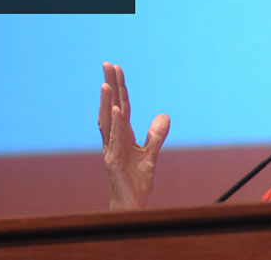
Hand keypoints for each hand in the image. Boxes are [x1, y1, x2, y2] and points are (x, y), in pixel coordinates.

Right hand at [98, 62, 169, 209]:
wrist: (131, 206)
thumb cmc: (136, 182)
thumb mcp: (151, 156)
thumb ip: (156, 136)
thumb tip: (164, 115)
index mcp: (123, 136)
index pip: (122, 107)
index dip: (120, 88)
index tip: (116, 68)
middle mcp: (114, 140)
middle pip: (112, 108)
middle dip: (110, 86)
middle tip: (107, 64)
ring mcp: (111, 150)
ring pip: (108, 122)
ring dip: (107, 102)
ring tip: (106, 83)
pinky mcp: (113, 161)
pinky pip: (115, 140)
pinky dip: (115, 124)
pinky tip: (116, 110)